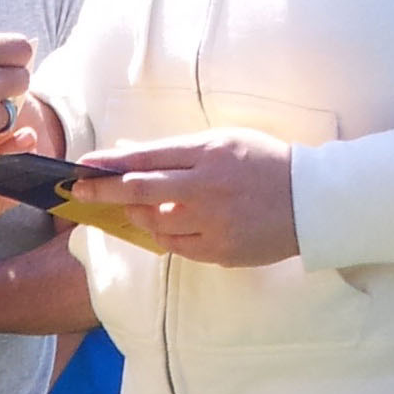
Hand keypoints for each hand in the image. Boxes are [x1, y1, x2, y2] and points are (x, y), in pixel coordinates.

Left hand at [74, 128, 298, 264]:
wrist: (312, 201)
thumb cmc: (266, 164)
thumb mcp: (224, 142)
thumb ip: (178, 150)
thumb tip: (130, 154)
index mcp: (209, 153)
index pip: (146, 157)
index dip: (110, 163)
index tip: (84, 166)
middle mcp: (207, 187)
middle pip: (140, 191)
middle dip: (104, 190)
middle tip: (81, 190)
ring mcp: (214, 223)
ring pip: (154, 223)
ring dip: (136, 215)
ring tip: (131, 208)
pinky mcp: (220, 251)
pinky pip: (176, 246)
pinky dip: (163, 235)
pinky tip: (162, 226)